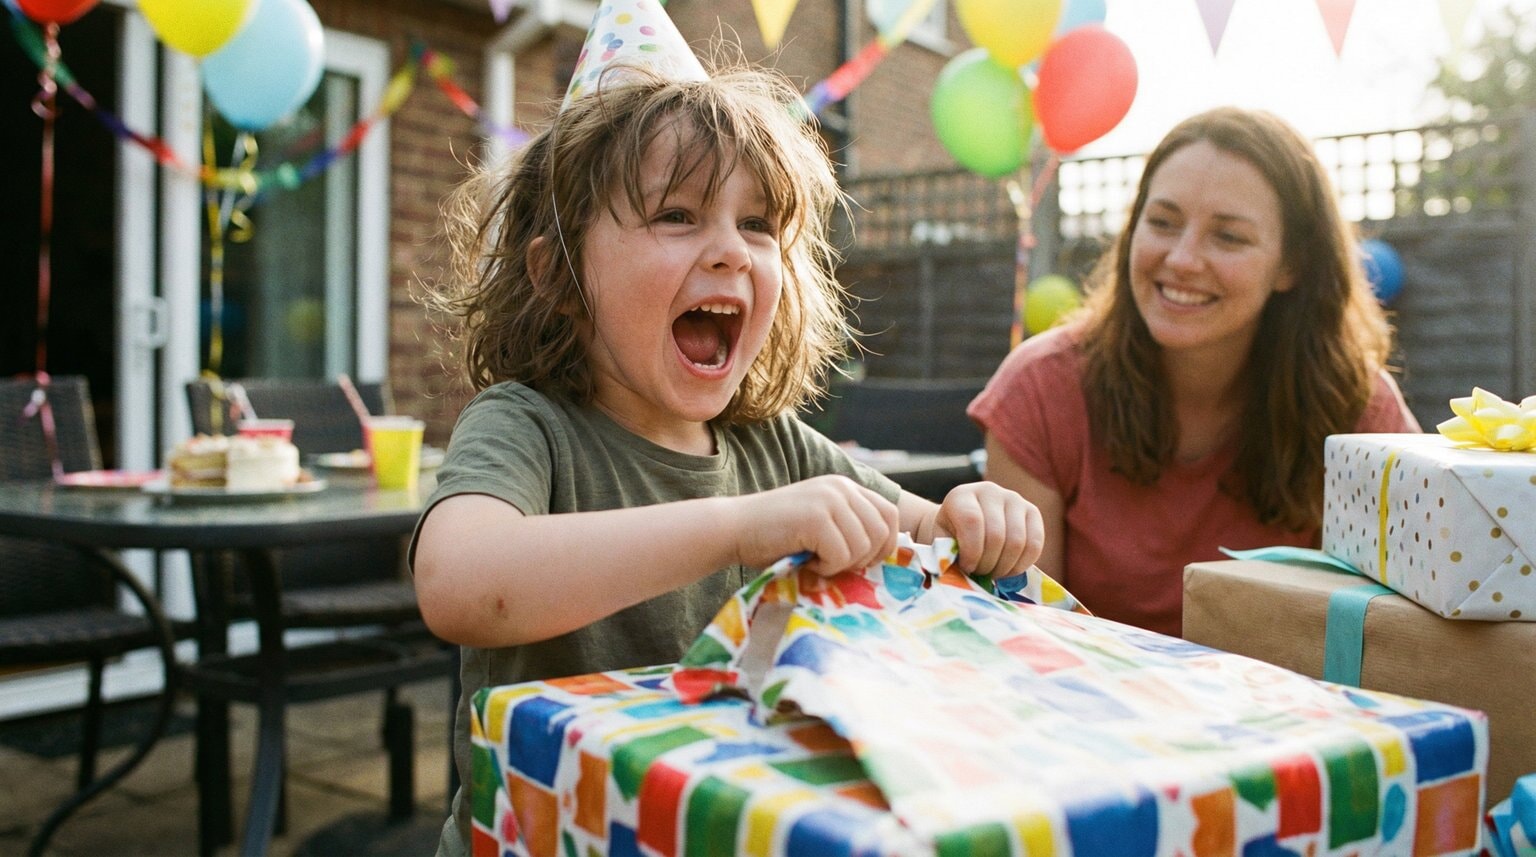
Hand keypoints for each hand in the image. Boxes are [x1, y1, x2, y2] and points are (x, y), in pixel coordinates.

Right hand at [732, 475, 898, 575]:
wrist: (734, 528)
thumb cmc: (774, 535)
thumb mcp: (821, 523)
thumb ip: (848, 529)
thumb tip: (883, 558)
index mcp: (844, 487)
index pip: (889, 514)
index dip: (884, 544)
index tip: (861, 561)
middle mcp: (841, 488)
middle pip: (882, 532)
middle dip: (864, 558)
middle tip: (836, 565)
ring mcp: (829, 500)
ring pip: (863, 547)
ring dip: (842, 564)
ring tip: (816, 561)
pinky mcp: (816, 517)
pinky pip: (841, 555)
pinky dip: (826, 568)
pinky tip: (806, 561)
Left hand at [932, 482, 1042, 576]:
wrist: (965, 525)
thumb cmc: (950, 537)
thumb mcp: (942, 543)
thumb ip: (949, 555)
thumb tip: (960, 576)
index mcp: (961, 496)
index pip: (972, 522)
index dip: (971, 551)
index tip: (967, 568)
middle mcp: (989, 491)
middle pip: (997, 535)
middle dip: (988, 564)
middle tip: (980, 574)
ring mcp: (1014, 499)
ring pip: (1018, 542)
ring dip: (1005, 567)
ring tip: (992, 572)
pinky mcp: (1032, 512)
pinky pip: (1035, 545)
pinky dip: (1022, 564)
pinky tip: (1008, 569)